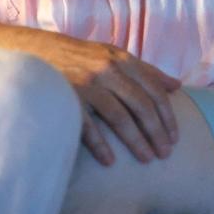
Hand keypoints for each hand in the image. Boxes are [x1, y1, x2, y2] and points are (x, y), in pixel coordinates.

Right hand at [61, 41, 181, 166]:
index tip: (175, 136)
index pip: (153, 89)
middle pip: (141, 105)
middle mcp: (107, 70)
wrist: (36, 52)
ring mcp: (87, 84)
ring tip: (147, 159)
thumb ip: (146, 70)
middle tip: (165, 153)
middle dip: (156, 131)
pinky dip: (100, 145)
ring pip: (119, 117)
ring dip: (136, 141)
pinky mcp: (67, 98)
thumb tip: (177, 85)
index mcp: (122, 60)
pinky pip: (87, 126)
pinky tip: (110, 161)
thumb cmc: (83, 58)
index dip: (167, 115)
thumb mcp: (115, 56)